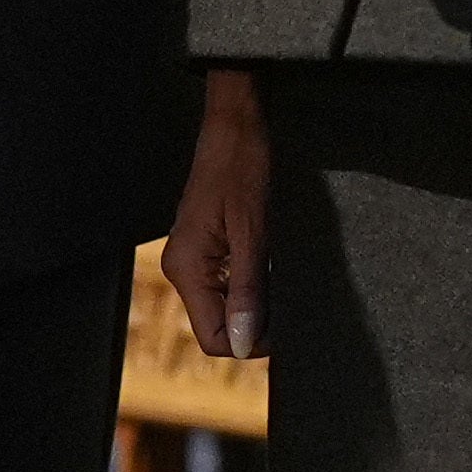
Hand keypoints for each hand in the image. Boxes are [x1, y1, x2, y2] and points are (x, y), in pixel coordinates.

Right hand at [163, 68, 268, 361]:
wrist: (236, 125)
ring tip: (280, 272)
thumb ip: (248, 292)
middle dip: (256, 322)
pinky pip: (226, 284)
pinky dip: (251, 284)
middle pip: (217, 326)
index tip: (286, 326)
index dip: (252, 342)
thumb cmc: (244, 168)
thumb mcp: (253, 233)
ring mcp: (191, 259)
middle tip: (289, 297)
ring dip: (256, 301)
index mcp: (186, 269)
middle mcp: (181, 269)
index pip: (214, 337)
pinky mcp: (204, 249)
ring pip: (224, 307)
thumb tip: (244, 346)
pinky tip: (269, 261)